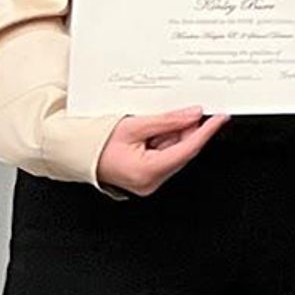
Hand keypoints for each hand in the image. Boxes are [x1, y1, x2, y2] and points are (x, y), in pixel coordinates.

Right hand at [95, 107, 225, 195]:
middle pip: (183, 152)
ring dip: (174, 136)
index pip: (188, 149)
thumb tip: (193, 115)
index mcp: (147, 172)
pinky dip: (165, 142)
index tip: (220, 118)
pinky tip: (154, 133)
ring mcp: (149, 182)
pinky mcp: (147, 178)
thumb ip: (167, 121)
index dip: (206, 132)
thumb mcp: (133, 126)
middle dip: (187, 131)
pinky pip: (165, 157)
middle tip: (188, 112)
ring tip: (157, 124)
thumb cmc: (95, 142)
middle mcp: (151, 182)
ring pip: (175, 154)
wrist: (75, 153)